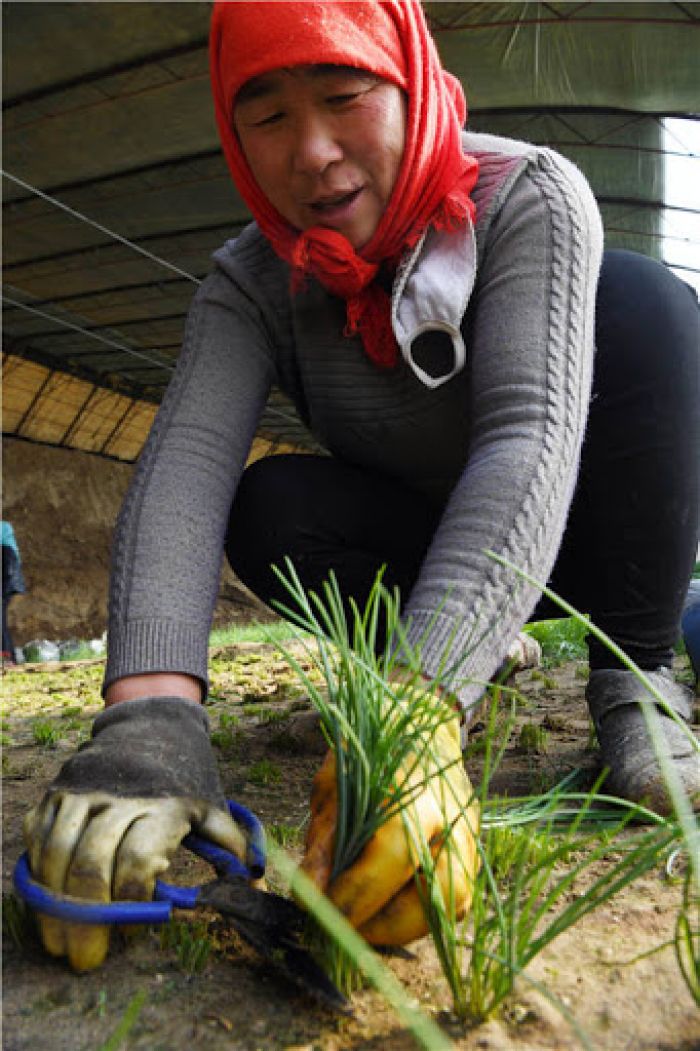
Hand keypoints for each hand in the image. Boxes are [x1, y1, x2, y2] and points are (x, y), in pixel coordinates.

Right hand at [23, 697, 247, 971]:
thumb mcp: (211, 806)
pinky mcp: (57, 791)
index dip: (133, 904)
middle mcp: (119, 798)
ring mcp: (83, 793)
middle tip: (86, 958)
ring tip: (59, 941)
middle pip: (91, 866)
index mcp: (163, 806)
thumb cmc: (186, 777)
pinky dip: (38, 873)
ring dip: (53, 906)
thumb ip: (230, 846)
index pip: (139, 862)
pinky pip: (37, 837)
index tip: (133, 934)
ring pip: (56, 854)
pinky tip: (48, 904)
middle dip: (87, 920)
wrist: (152, 724)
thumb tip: (253, 883)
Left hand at [301, 710, 479, 945]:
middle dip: (384, 925)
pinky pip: (456, 898)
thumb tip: (308, 894)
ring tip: (363, 924)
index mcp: (411, 789)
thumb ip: (324, 840)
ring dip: (406, 927)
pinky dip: (421, 915)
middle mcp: (449, 815)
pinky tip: (386, 910)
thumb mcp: (333, 784)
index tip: (320, 913)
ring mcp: (469, 835)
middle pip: (435, 892)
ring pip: (453, 904)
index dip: (356, 895)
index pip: (392, 856)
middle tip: (341, 928)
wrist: (419, 720)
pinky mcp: (473, 850)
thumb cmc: (368, 750)